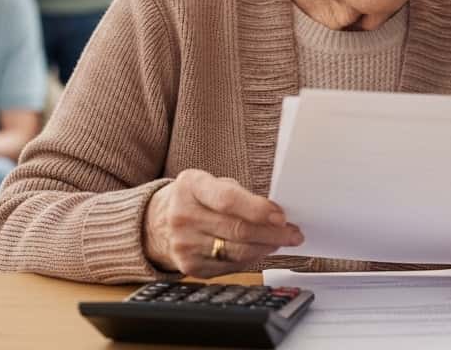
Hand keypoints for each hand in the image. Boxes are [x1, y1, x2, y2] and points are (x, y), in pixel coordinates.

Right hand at [143, 169, 302, 277]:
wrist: (157, 222)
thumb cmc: (194, 199)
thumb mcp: (210, 183)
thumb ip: (239, 195)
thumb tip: (275, 214)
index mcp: (191, 186)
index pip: (227, 200)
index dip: (258, 210)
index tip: (281, 216)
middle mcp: (183, 215)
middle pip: (237, 230)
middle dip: (272, 233)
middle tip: (293, 233)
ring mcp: (184, 244)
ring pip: (237, 251)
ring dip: (265, 248)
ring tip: (280, 241)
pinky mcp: (189, 266)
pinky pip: (229, 266)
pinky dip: (250, 260)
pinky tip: (260, 251)